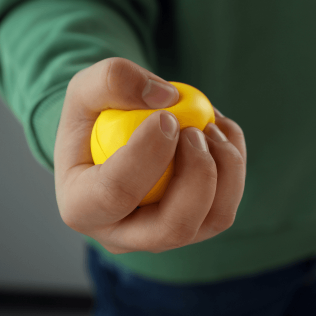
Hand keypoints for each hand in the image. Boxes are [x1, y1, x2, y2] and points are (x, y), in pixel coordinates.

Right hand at [54, 57, 246, 253]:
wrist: (111, 142)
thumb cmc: (96, 120)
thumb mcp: (86, 88)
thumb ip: (114, 80)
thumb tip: (168, 98)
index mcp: (82, 207)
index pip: (116, 194)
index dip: (148, 153)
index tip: (166, 117)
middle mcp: (123, 233)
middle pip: (173, 226)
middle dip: (197, 172)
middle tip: (196, 130)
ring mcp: (163, 234)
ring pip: (213, 219)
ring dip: (224, 168)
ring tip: (210, 127)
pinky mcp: (192, 225)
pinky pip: (226, 205)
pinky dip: (233, 166)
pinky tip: (218, 135)